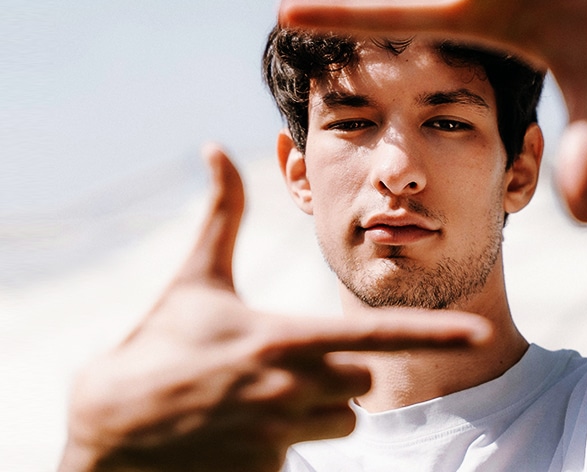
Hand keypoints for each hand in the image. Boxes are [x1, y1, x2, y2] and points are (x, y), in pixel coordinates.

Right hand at [60, 145, 490, 471]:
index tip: (479, 331)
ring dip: (319, 410)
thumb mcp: (194, 282)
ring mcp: (279, 438)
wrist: (107, 431)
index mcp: (282, 338)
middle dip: (341, 371)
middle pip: (363, 380)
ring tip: (262, 398)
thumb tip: (216, 146)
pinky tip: (238, 432)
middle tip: (287, 364)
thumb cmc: (155, 348)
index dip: (433, 333)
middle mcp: (289, 390)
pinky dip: (283, 442)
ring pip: (343, 422)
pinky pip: (305, 456)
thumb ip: (222, 215)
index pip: (377, 336)